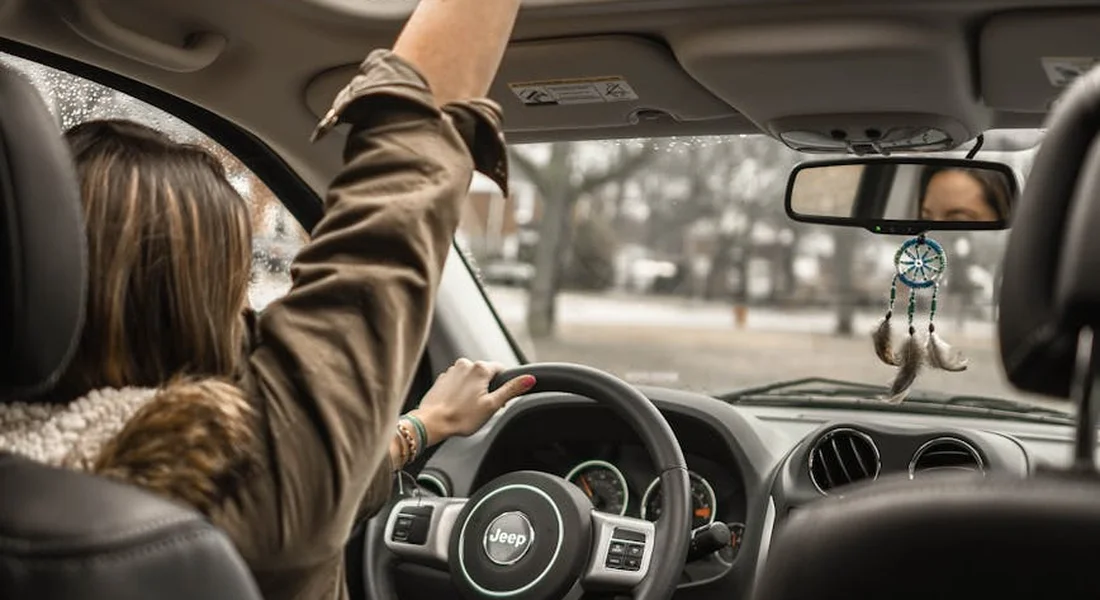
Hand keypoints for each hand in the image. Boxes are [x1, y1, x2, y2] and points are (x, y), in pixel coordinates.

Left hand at [410, 359, 534, 445]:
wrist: (431, 423)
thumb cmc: (461, 417)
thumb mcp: (492, 405)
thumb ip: (512, 389)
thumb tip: (530, 378)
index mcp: (480, 368)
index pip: (501, 369)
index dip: (502, 386)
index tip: (496, 400)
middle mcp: (465, 364)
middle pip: (485, 374)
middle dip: (487, 388)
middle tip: (482, 407)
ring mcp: (451, 371)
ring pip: (471, 378)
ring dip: (473, 390)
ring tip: (467, 408)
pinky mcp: (442, 379)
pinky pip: (457, 383)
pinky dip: (460, 392)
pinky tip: (457, 405)